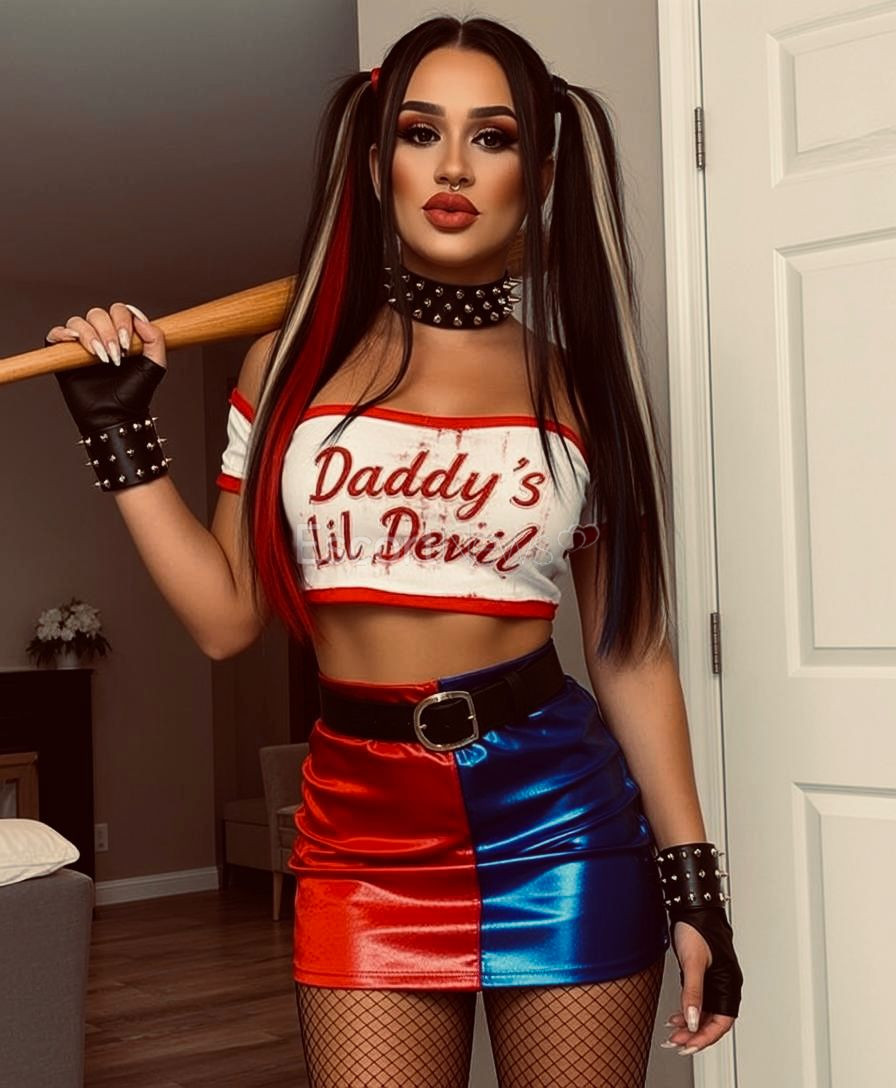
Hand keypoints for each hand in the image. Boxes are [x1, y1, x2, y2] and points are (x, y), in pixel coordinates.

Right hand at [45, 302, 167, 433]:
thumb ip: (155, 339)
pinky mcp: (63, 355)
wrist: (115, 415)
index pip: (118, 311)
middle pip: (98, 314)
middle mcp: (101, 336)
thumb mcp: (155, 366)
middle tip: (116, 355)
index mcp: (121, 334)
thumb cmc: (134, 395)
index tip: (127, 343)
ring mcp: (81, 345)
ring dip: (90, 336)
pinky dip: (63, 334)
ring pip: (78, 322)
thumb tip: (139, 318)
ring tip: (101, 357)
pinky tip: (74, 342)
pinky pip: (56, 333)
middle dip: (108, 332)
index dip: (123, 321)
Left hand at [659, 915, 739, 1056]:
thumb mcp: (693, 961)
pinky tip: (676, 1018)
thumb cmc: (697, 928)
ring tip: (673, 1035)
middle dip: (695, 1035)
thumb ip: (693, 991)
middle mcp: (724, 985)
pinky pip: (698, 1003)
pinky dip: (687, 1013)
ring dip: (690, 1027)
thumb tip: (693, 1019)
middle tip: (677, 1043)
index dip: (706, 1037)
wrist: (692, 908)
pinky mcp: (701, 976)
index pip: (722, 1021)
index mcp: (729, 983)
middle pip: (713, 1021)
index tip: (689, 1045)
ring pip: (704, 1014)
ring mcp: (712, 981)